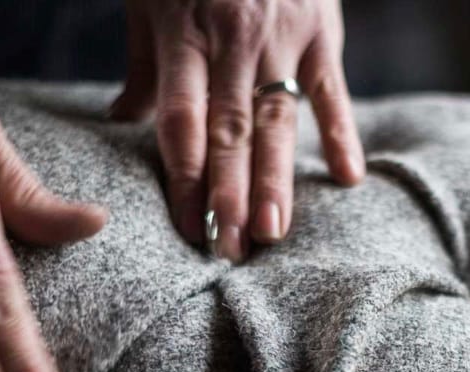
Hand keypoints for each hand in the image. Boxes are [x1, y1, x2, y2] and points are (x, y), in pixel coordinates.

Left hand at [110, 0, 363, 261]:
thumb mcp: (151, 3)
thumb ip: (144, 66)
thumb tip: (121, 119)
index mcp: (183, 36)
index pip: (182, 124)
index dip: (186, 181)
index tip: (189, 229)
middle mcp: (232, 40)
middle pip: (230, 132)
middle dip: (230, 195)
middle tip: (232, 249)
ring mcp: (282, 34)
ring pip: (276, 120)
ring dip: (275, 180)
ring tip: (273, 232)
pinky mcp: (322, 28)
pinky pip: (332, 88)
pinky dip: (341, 132)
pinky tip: (348, 178)